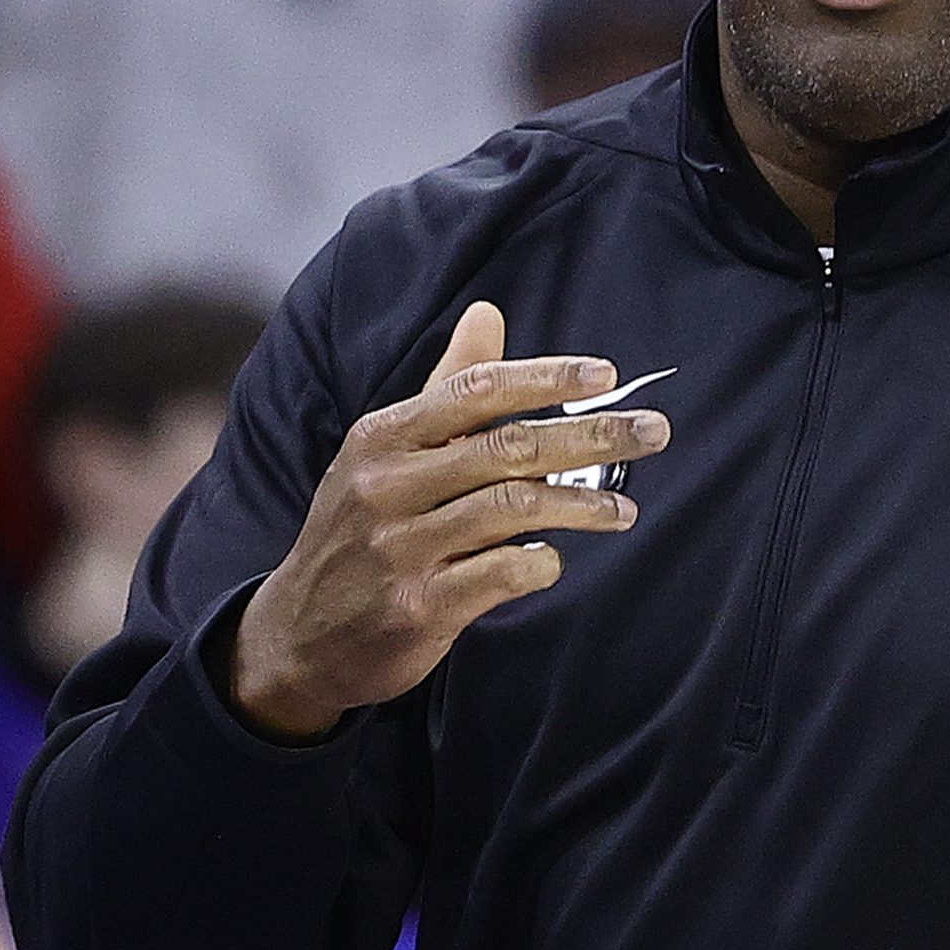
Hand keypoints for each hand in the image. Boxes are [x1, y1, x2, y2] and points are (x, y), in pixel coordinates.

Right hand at [229, 302, 670, 739]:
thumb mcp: (383, 453)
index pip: (475, 390)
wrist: (296, 636)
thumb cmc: (359, 529)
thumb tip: (489, 313)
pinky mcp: (418, 607)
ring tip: (625, 509)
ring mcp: (401, 548)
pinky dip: (540, 564)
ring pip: (514, 509)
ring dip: (583, 505)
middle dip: (593, 436)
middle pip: (510, 447)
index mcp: (382, 437)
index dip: (545, 378)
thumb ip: (444, 387)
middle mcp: (388, 485)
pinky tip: (554, 561)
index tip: (605, 374)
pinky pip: (502, 574)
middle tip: (654, 432)